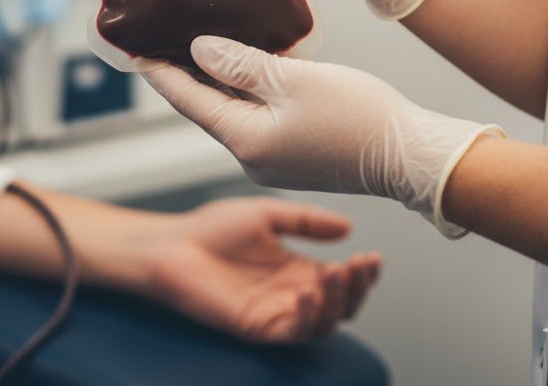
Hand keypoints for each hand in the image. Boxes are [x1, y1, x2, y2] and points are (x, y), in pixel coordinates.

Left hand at [145, 36, 503, 237]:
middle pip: (207, 108)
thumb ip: (242, 64)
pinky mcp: (295, 154)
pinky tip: (244, 66)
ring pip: (232, 111)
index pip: (190, 101)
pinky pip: (257, 117)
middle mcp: (252, 156)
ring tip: (197, 46)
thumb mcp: (294, 80)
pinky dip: (245, 91)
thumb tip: (200, 50)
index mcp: (246, 140)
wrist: (413, 157)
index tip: (135, 54)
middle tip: (163, 41)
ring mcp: (274, 159)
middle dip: (186, 75)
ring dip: (217, 81)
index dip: (162, 75)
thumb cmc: (359, 117)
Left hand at [146, 197, 380, 342]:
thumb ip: (305, 221)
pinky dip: (307, 317)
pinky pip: (293, 331)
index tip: (373, 255)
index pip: (342, 278)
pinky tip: (308, 294)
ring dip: (338, 302)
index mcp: (296, 269)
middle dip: (358, 288)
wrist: (174, 245)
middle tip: (361, 264)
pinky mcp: (258, 327)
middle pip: (342, 304)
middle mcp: (292, 294)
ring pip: (324, 322)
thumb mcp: (266, 215)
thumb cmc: (211, 229)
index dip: (363, 272)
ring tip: (338, 273)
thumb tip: (348, 226)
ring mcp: (276, 313)